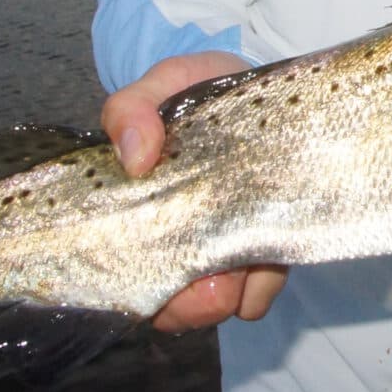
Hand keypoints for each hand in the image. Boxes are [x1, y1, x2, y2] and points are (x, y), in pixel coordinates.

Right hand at [102, 49, 288, 330]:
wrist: (255, 85)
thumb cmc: (197, 90)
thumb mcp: (162, 84)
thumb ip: (131, 109)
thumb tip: (135, 158)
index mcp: (140, 211)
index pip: (122, 275)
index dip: (140, 287)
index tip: (163, 272)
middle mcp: (176, 241)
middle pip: (171, 307)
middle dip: (191, 304)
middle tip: (213, 279)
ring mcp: (220, 248)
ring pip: (218, 306)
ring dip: (230, 293)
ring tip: (245, 259)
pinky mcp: (263, 249)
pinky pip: (259, 292)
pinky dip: (262, 284)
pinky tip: (269, 253)